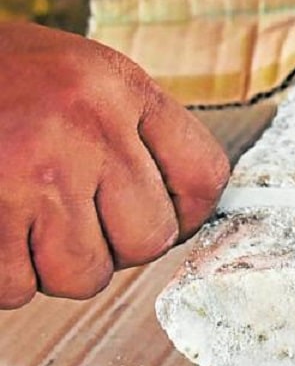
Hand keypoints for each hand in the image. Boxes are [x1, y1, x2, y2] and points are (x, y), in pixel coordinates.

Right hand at [0, 23, 229, 308]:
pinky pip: (18, 288)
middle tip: (74, 217)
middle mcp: (84, 127)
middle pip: (148, 240)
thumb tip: (186, 209)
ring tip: (23, 219)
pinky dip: (2, 275)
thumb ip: (135, 132)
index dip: (185, 210)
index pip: (204, 177)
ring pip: (84, 275)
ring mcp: (31, 174)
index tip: (160, 212)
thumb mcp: (78, 77)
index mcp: (117, 87)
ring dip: (53, 265)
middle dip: (114, 244)